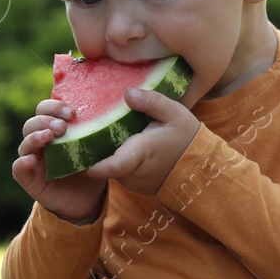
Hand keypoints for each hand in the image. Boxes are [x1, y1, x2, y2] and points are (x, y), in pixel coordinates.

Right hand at [12, 98, 107, 223]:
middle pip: (33, 123)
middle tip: (62, 126)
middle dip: (46, 120)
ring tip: (48, 137)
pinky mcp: (29, 179)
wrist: (87, 201)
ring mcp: (33, 160)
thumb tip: (113, 111)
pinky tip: (30, 160)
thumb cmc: (91, 168)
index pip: (45, 109)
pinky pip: (18, 169)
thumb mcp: (97, 148)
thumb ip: (99, 132)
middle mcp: (40, 142)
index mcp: (53, 130)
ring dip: (35, 137)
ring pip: (25, 143)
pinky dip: (21, 163)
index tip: (73, 112)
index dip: (54, 106)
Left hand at [85, 86, 200, 194]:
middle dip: (94, 149)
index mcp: (140, 154)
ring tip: (104, 134)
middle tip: (86, 128)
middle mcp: (133, 173)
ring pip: (109, 168)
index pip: (113, 165)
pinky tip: (120, 145)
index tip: (79, 155)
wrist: (200, 166)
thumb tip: (127, 92)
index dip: (94, 164)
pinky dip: (116, 161)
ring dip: (106, 154)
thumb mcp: (174, 113)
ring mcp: (133, 182)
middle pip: (103, 162)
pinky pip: (118, 173)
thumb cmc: (186, 137)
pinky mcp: (134, 186)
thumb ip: (151, 102)